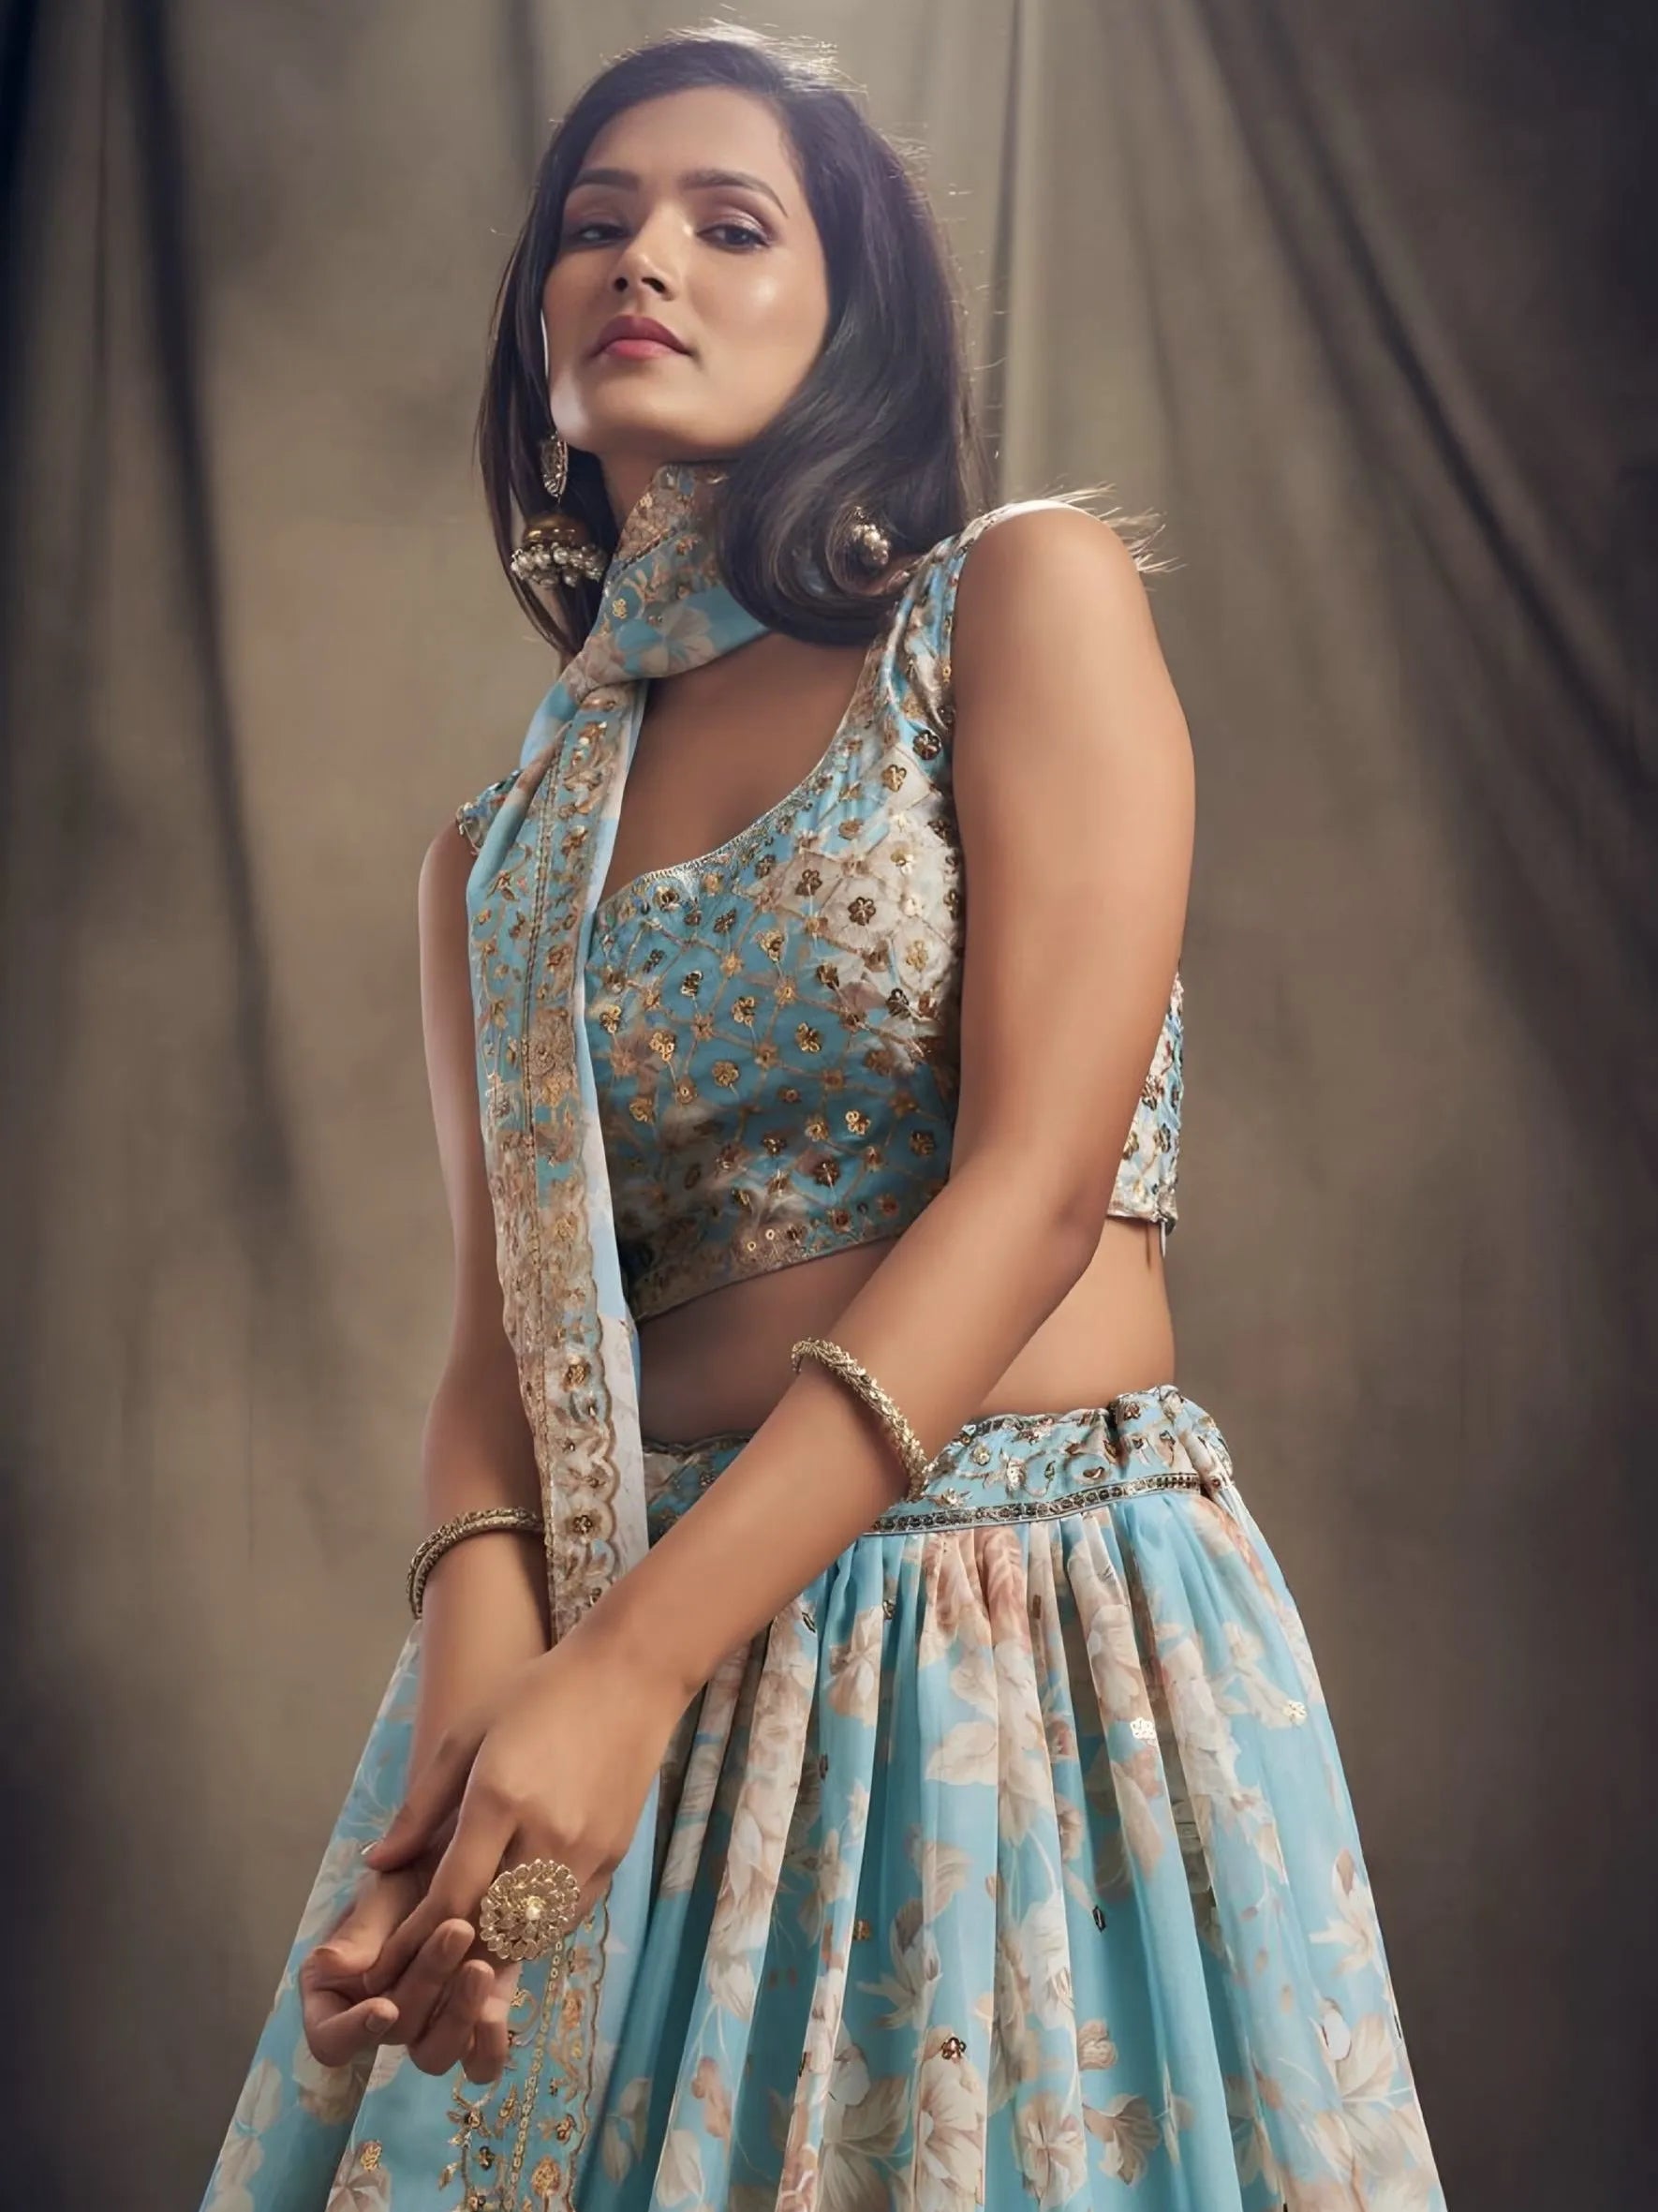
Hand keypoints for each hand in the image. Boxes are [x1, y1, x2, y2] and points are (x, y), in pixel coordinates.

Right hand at [299, 1846, 516, 2082]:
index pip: (329, 2039)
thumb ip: (362, 1929)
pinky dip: (487, 2047)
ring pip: (435, 2053)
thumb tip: (333, 1965)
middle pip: (396, 2033)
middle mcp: (381, 2016)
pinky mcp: (474, 2017)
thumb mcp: (383, 1891)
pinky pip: (477, 2059)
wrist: (461, 1856)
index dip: (352, 2032)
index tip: (384, 2007)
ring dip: (458, 2016)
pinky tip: (495, 2015)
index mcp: (340, 1992)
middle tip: (456, 1930)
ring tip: (480, 1967)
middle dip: (425, 1984)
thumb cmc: (408, 1869)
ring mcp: (429, 2022)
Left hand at [358, 1614, 686, 2001]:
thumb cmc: (538, 1694)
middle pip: (489, 1928)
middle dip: (447, 1961)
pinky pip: (562, 1919)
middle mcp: (546, 1836)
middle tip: (411, 1982)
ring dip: (490, 1953)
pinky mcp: (612, 1861)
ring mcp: (586, 1854)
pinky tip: (508, 1928)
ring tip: (453, 1967)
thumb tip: (376, 1863)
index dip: (414, 1939)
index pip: (450, 1895)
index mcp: (500, 1798)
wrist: (630, 1678)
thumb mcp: (466, 1734)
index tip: (383, 1964)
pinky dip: (530, 1932)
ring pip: (529, 1935)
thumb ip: (420, 1806)